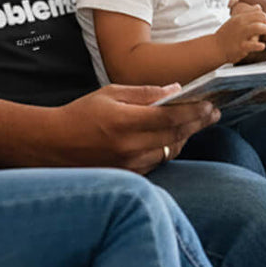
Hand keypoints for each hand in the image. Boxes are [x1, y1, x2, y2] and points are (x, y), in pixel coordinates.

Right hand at [47, 85, 221, 174]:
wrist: (52, 145)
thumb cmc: (80, 114)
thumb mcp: (110, 94)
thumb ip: (144, 93)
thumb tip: (175, 90)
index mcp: (124, 123)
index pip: (170, 118)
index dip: (194, 111)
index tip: (210, 104)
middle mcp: (129, 148)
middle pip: (176, 136)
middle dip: (197, 122)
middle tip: (213, 112)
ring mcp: (130, 166)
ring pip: (170, 151)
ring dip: (185, 136)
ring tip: (197, 121)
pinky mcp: (129, 176)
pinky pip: (158, 161)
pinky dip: (168, 147)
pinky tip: (174, 136)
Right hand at [213, 6, 265, 63]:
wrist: (215, 48)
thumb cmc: (226, 35)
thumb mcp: (235, 21)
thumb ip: (248, 14)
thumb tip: (259, 6)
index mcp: (239, 18)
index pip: (256, 13)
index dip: (264, 16)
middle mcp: (240, 25)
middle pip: (258, 18)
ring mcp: (241, 35)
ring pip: (256, 27)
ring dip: (265, 28)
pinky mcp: (241, 46)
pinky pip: (253, 45)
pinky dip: (259, 45)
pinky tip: (262, 46)